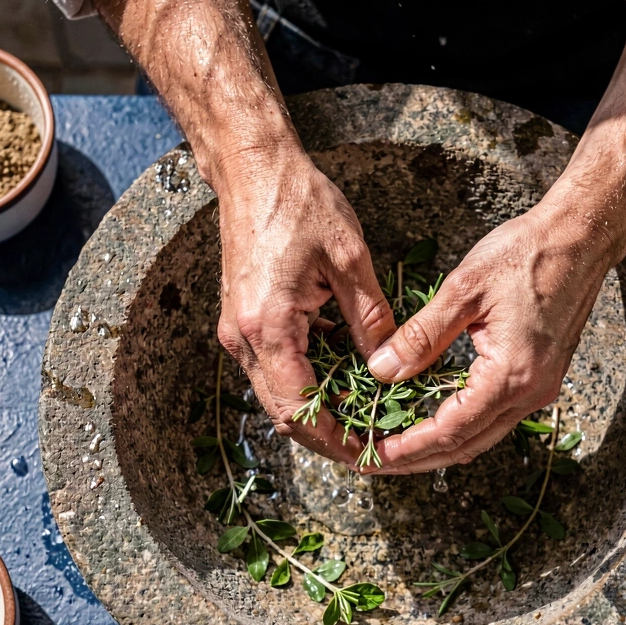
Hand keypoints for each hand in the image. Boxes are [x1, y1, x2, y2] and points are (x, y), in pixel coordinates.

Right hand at [217, 144, 395, 462]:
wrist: (252, 170)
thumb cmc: (298, 203)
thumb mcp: (349, 259)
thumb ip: (370, 317)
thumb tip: (387, 364)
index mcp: (268, 327)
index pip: (300, 409)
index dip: (336, 441)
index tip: (369, 454)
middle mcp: (243, 338)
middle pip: (284, 413)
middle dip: (328, 437)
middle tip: (372, 446)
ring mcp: (237, 331)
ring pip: (277, 395)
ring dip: (317, 412)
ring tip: (363, 418)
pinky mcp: (242, 321)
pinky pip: (274, 369)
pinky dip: (305, 384)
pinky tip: (342, 380)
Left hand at [365, 202, 611, 472]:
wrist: (580, 237)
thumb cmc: (527, 254)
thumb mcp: (463, 290)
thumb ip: (421, 336)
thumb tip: (383, 371)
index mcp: (511, 375)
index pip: (451, 431)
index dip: (408, 448)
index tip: (374, 455)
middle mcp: (530, 392)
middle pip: (466, 447)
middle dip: (417, 459)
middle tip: (376, 460)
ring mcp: (539, 388)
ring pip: (481, 436)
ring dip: (438, 446)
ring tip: (396, 445)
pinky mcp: (540, 377)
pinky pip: (494, 416)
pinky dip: (459, 425)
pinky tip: (431, 418)